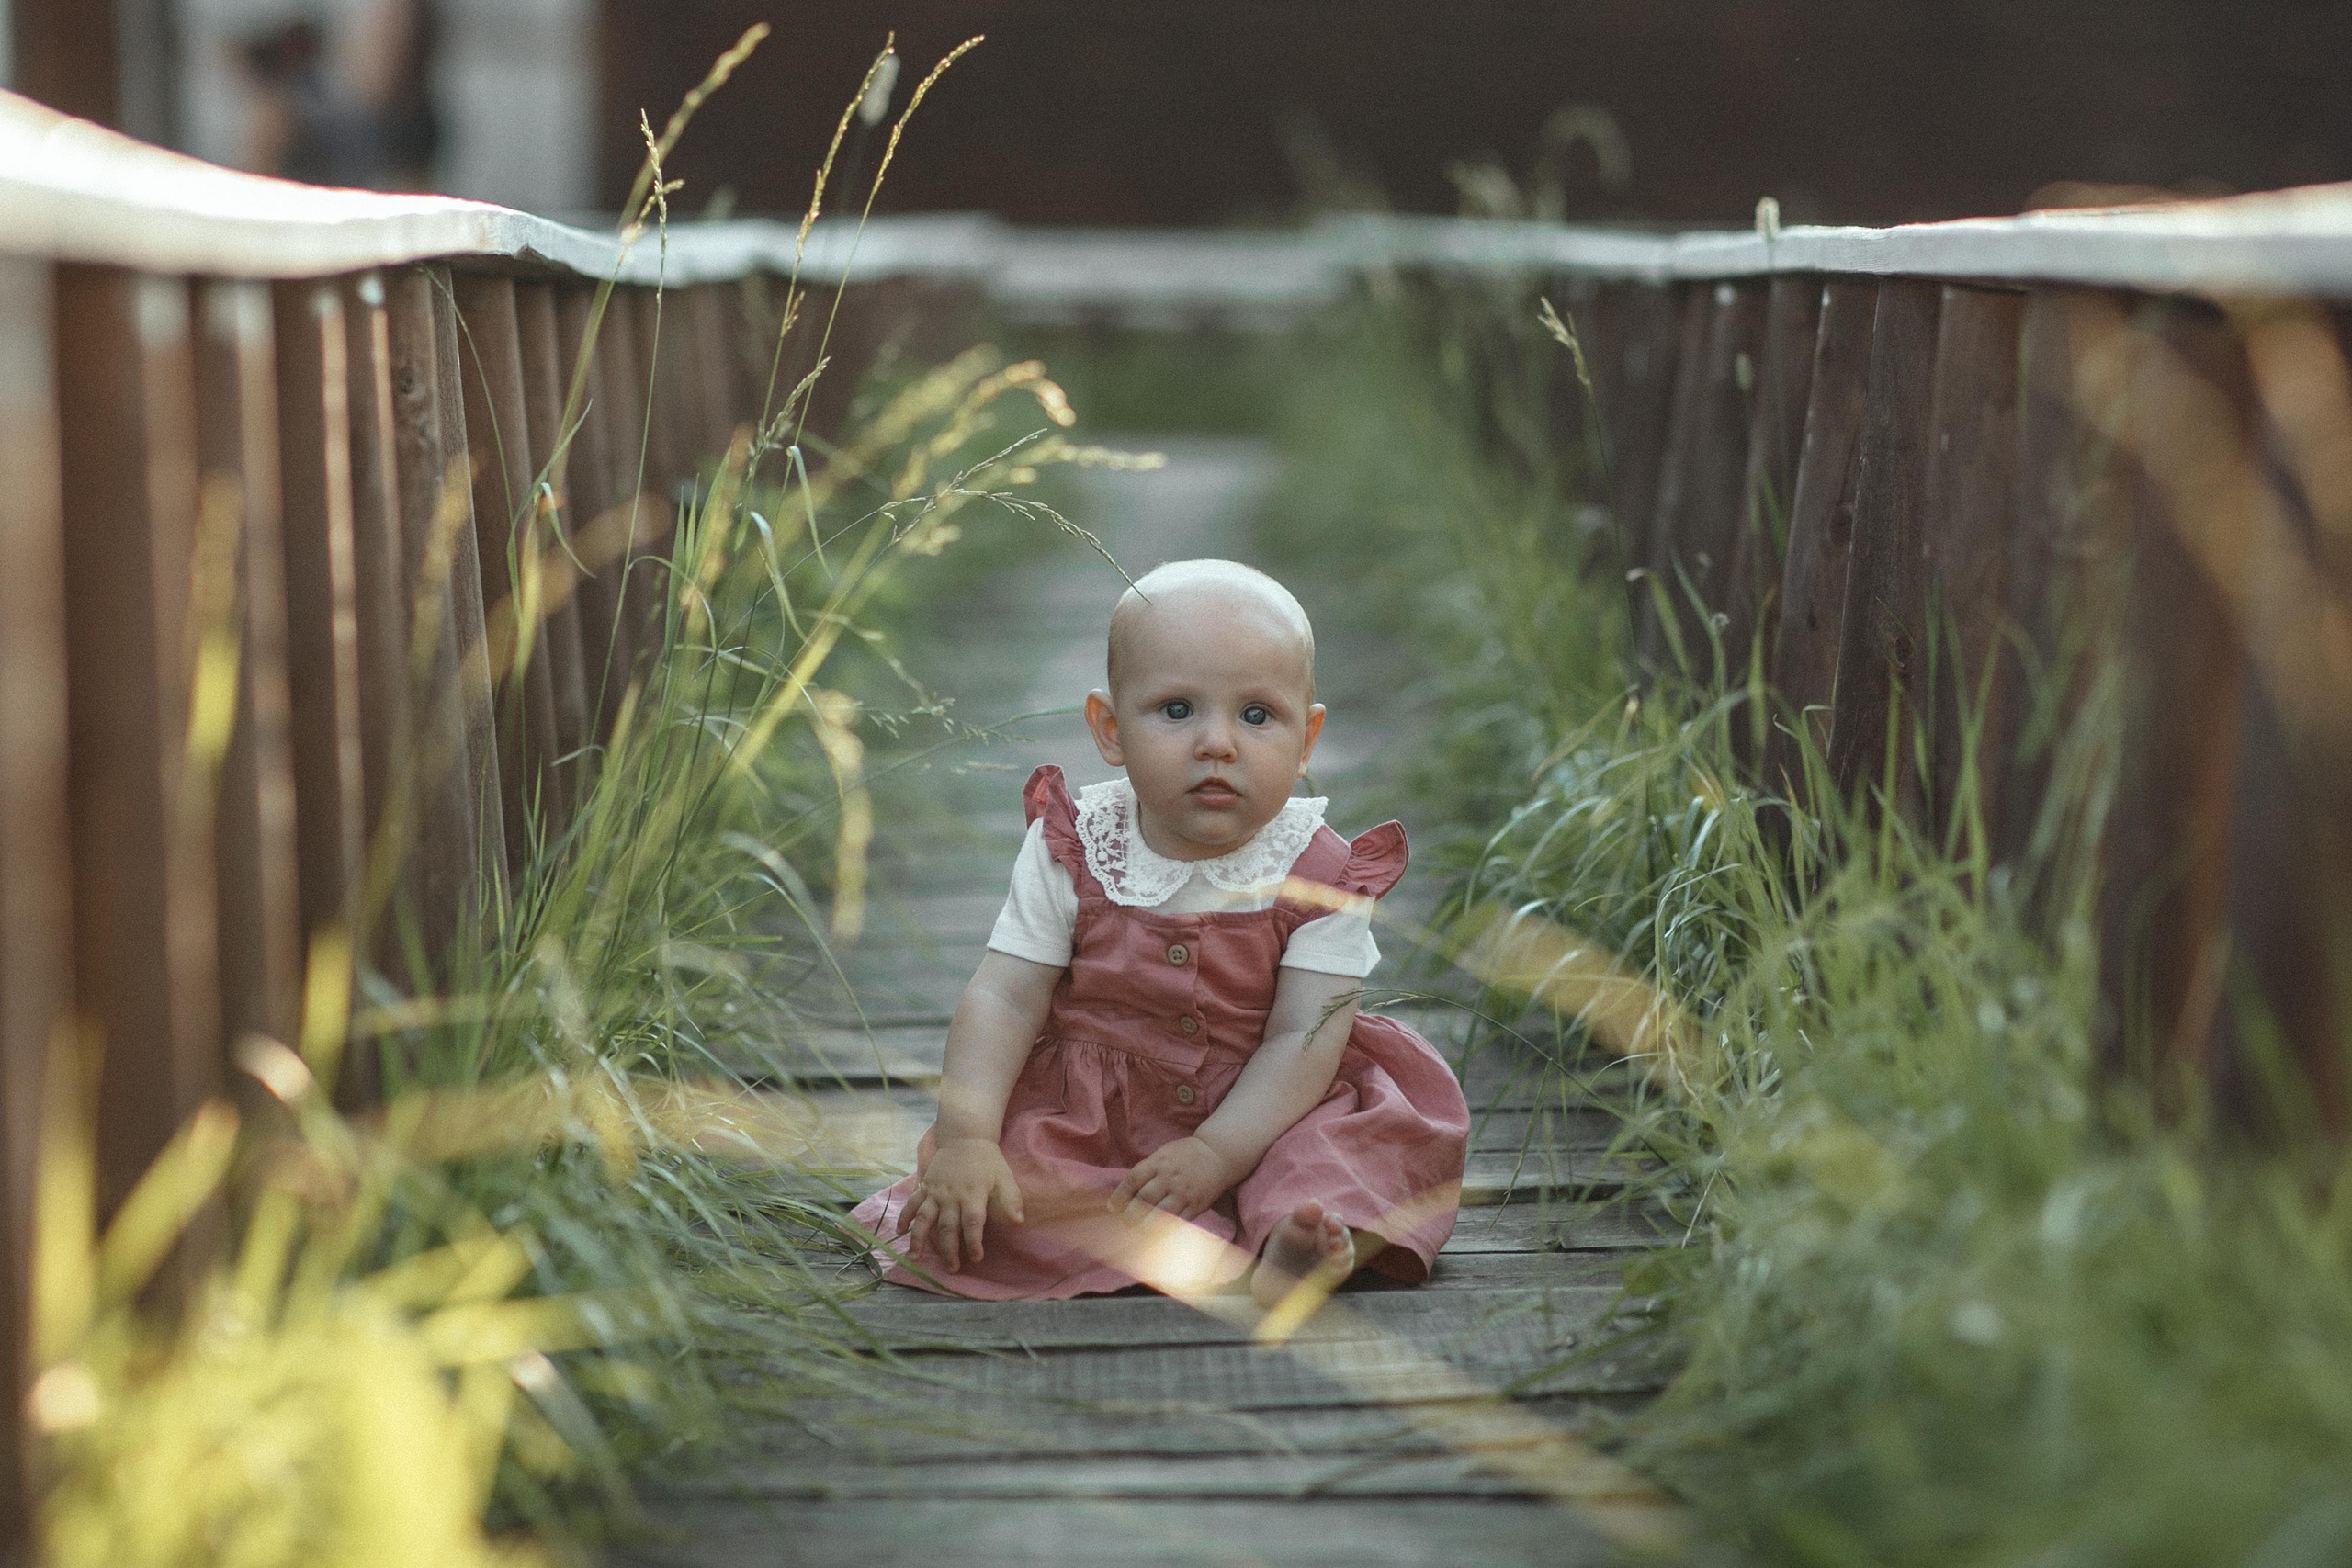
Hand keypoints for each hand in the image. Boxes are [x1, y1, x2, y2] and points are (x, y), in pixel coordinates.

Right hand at [897, 1137, 1023, 1272]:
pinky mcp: (925, 1185)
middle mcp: (951, 1196)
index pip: (972, 1223)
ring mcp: (935, 1191)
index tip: (976, 1258)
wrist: (965, 1137)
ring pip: (924, 1218)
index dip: (974, 1242)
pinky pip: (912, 1203)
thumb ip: (1012, 1199)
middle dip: (949, 1250)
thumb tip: (1019, 1222)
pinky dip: (904, 1217)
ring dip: (918, 1239)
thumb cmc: (987, 1160)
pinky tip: (899, 1232)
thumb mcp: (1005, 1177)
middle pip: (947, 1227)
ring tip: (914, 1258)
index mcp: (973, 1195)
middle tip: (951, 1269)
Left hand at [1109, 1136, 1239, 1220]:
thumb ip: (1146, 1170)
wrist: (1217, 1155)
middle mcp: (1169, 1178)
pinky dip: (1165, 1230)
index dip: (1120, 1196)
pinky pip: (1177, 1222)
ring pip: (1159, 1214)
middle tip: (1126, 1221)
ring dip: (1145, 1225)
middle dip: (1130, 1214)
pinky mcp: (1195, 1205)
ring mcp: (1183, 1193)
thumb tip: (1126, 1192)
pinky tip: (1157, 1233)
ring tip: (1139, 1229)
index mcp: (1158, 1163)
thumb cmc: (1185, 1155)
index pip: (1133, 1180)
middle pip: (1144, 1200)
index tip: (1112, 1207)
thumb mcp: (1163, 1154)